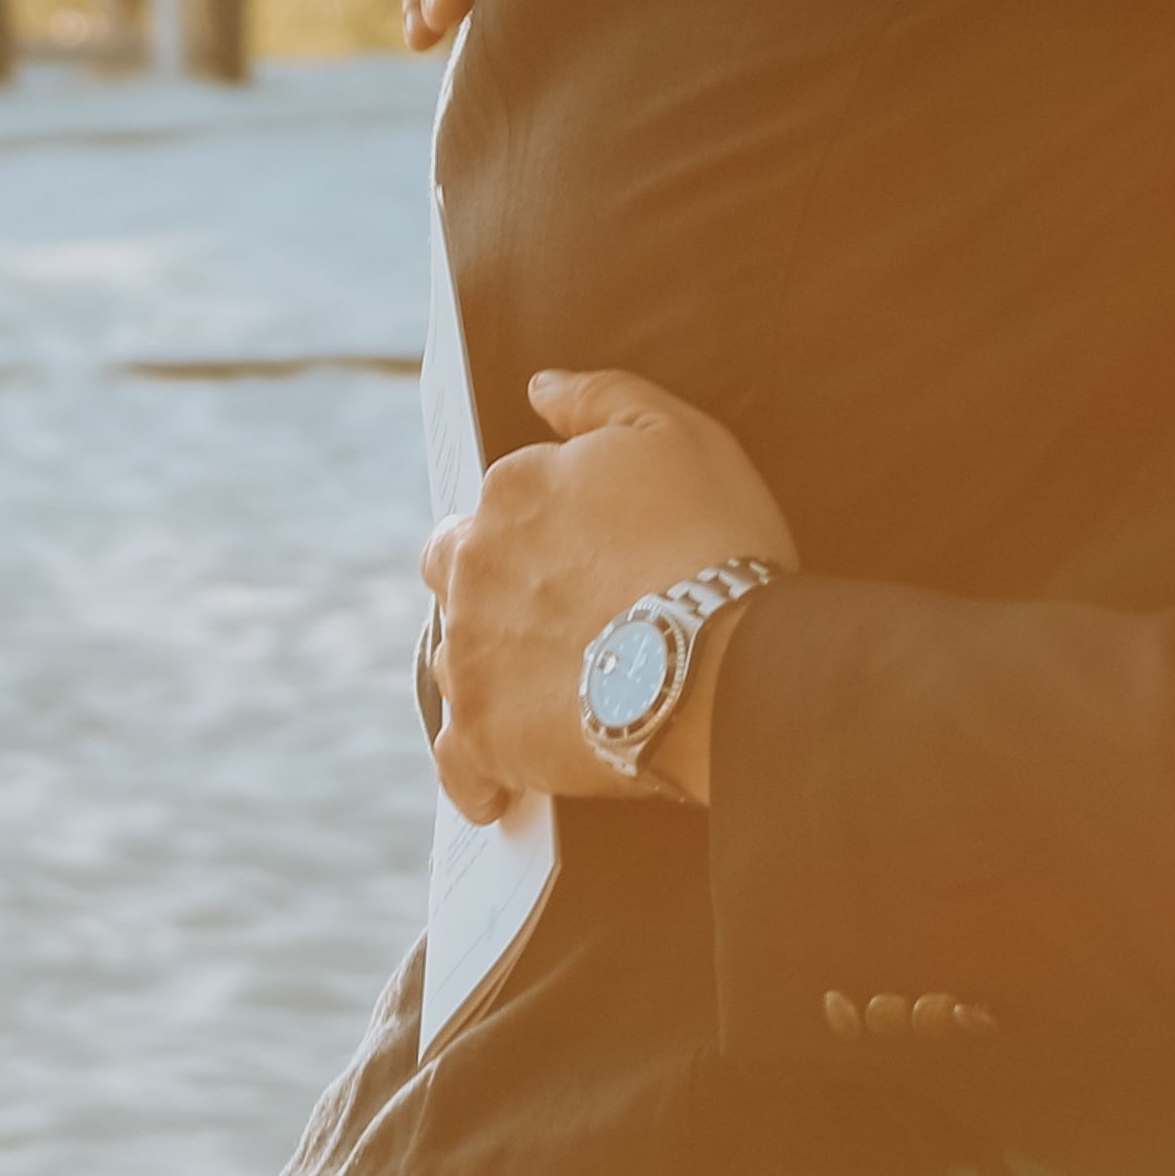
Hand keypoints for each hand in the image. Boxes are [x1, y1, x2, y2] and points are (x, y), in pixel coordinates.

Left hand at [422, 368, 800, 817]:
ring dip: (488, 669)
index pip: (501, 501)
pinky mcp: (482, 735)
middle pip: (453, 571)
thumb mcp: (677, 433)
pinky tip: (499, 789)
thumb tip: (539, 386)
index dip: (544, 527)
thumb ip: (600, 397)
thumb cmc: (714, 542)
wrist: (721, 661)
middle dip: (490, 587)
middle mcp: (471, 567)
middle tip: (557, 614)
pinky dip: (474, 775)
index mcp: (510, 492)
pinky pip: (458, 761)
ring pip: (454, 659)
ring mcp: (470, 654)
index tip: (588, 554)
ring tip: (548, 692)